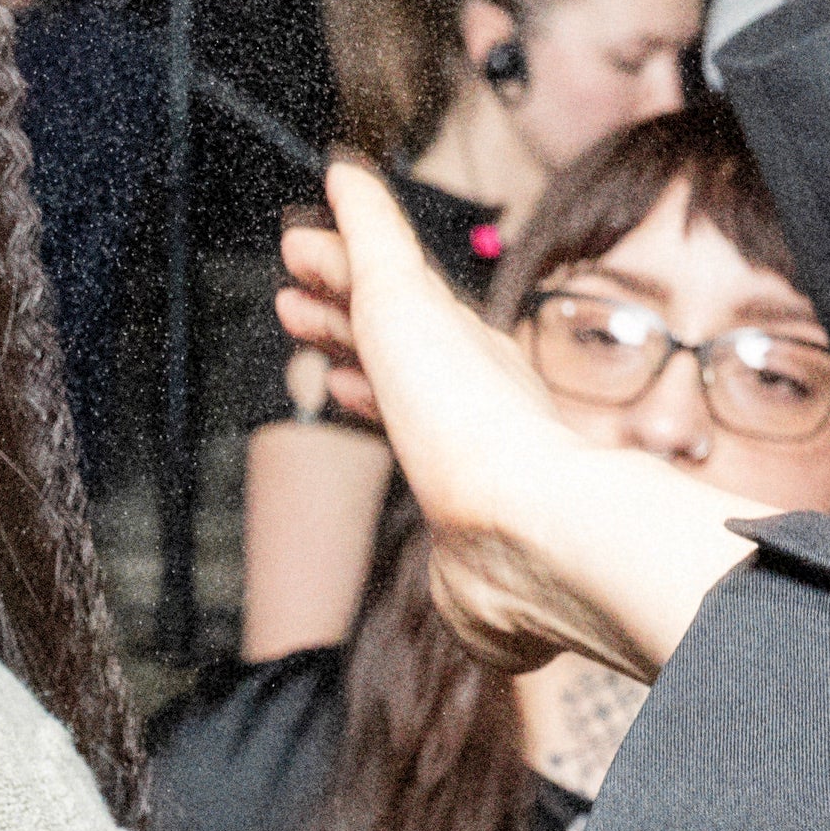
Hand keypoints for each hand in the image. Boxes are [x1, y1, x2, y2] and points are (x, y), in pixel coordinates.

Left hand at [277, 158, 752, 677]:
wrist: (535, 532)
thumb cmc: (519, 573)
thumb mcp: (491, 610)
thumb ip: (494, 621)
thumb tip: (507, 651)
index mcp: (489, 448)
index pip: (423, 411)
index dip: (377, 395)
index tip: (338, 390)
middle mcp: (474, 385)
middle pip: (396, 340)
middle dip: (346, 323)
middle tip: (300, 306)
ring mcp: (441, 341)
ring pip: (374, 288)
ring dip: (335, 267)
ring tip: (295, 248)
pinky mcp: (407, 301)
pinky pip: (376, 240)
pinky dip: (359, 211)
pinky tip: (339, 179)